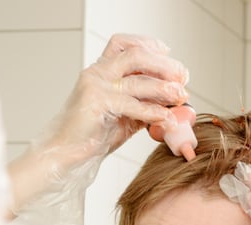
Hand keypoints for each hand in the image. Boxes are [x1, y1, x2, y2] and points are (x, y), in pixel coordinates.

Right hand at [13, 33, 189, 223]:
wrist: (67, 155)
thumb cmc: (94, 137)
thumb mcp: (125, 117)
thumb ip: (145, 105)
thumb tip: (176, 102)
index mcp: (100, 71)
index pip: (125, 44)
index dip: (149, 45)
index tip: (170, 55)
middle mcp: (96, 73)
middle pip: (135, 55)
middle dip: (163, 64)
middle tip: (183, 77)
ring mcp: (94, 85)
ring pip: (137, 80)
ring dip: (164, 88)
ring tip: (181, 97)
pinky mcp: (96, 102)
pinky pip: (131, 104)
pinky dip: (152, 110)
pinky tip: (166, 118)